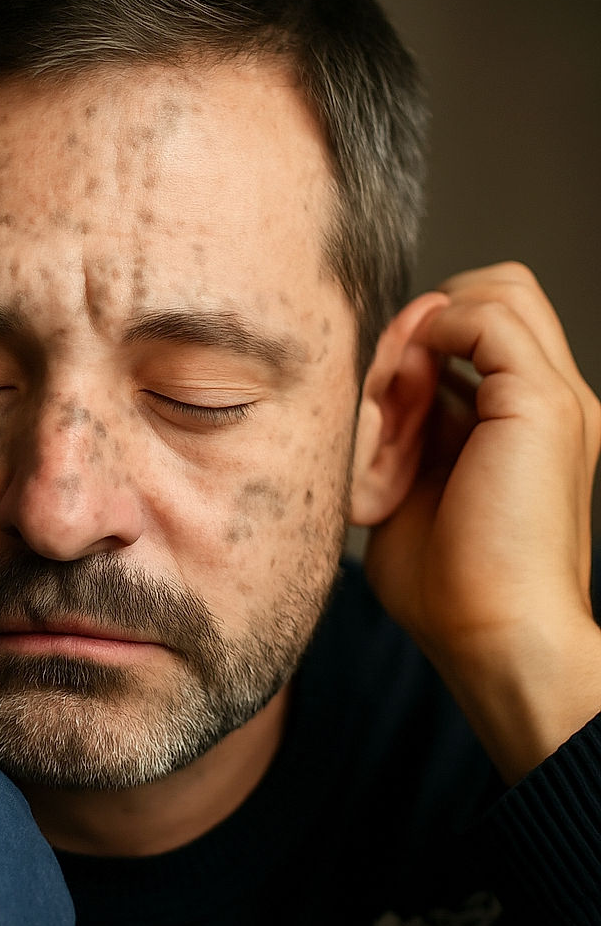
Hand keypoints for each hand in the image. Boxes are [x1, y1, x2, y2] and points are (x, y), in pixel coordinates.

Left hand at [364, 262, 600, 782]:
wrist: (494, 635)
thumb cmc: (447, 586)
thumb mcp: (407, 490)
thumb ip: (402, 433)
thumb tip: (382, 384)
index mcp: (518, 421)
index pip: (473, 331)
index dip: (414, 343)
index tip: (372, 390)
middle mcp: (543, 400)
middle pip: (493, 296)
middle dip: (423, 320)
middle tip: (382, 380)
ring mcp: (552, 396)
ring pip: (495, 290)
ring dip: (424, 324)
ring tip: (391, 387)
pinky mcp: (542, 402)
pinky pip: (485, 315)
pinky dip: (433, 330)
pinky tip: (404, 381)